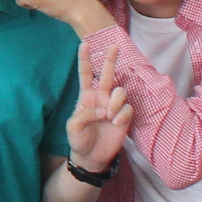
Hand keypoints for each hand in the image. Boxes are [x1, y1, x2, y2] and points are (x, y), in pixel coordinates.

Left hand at [66, 48, 135, 171]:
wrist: (92, 156)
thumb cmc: (79, 140)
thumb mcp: (73, 127)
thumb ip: (84, 115)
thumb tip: (103, 109)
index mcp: (86, 96)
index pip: (85, 75)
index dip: (84, 60)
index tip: (84, 44)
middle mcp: (101, 97)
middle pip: (107, 74)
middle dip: (110, 59)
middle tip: (114, 45)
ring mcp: (114, 106)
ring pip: (120, 91)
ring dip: (115, 102)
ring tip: (109, 117)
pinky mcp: (124, 116)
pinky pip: (128, 108)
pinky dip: (122, 115)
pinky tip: (116, 123)